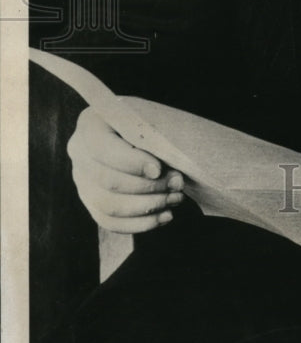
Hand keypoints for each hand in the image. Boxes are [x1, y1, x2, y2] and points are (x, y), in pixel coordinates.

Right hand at [67, 107, 183, 233]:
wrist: (141, 131)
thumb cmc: (150, 121)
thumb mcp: (152, 119)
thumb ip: (155, 139)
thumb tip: (165, 174)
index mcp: (91, 123)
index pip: (103, 149)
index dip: (131, 163)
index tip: (158, 170)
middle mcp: (79, 153)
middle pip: (107, 181)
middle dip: (148, 187)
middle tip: (177, 183)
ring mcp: (82, 180)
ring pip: (108, 206)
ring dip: (147, 207)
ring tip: (175, 198)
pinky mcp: (91, 202)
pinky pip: (110, 222)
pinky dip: (140, 223)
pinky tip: (165, 216)